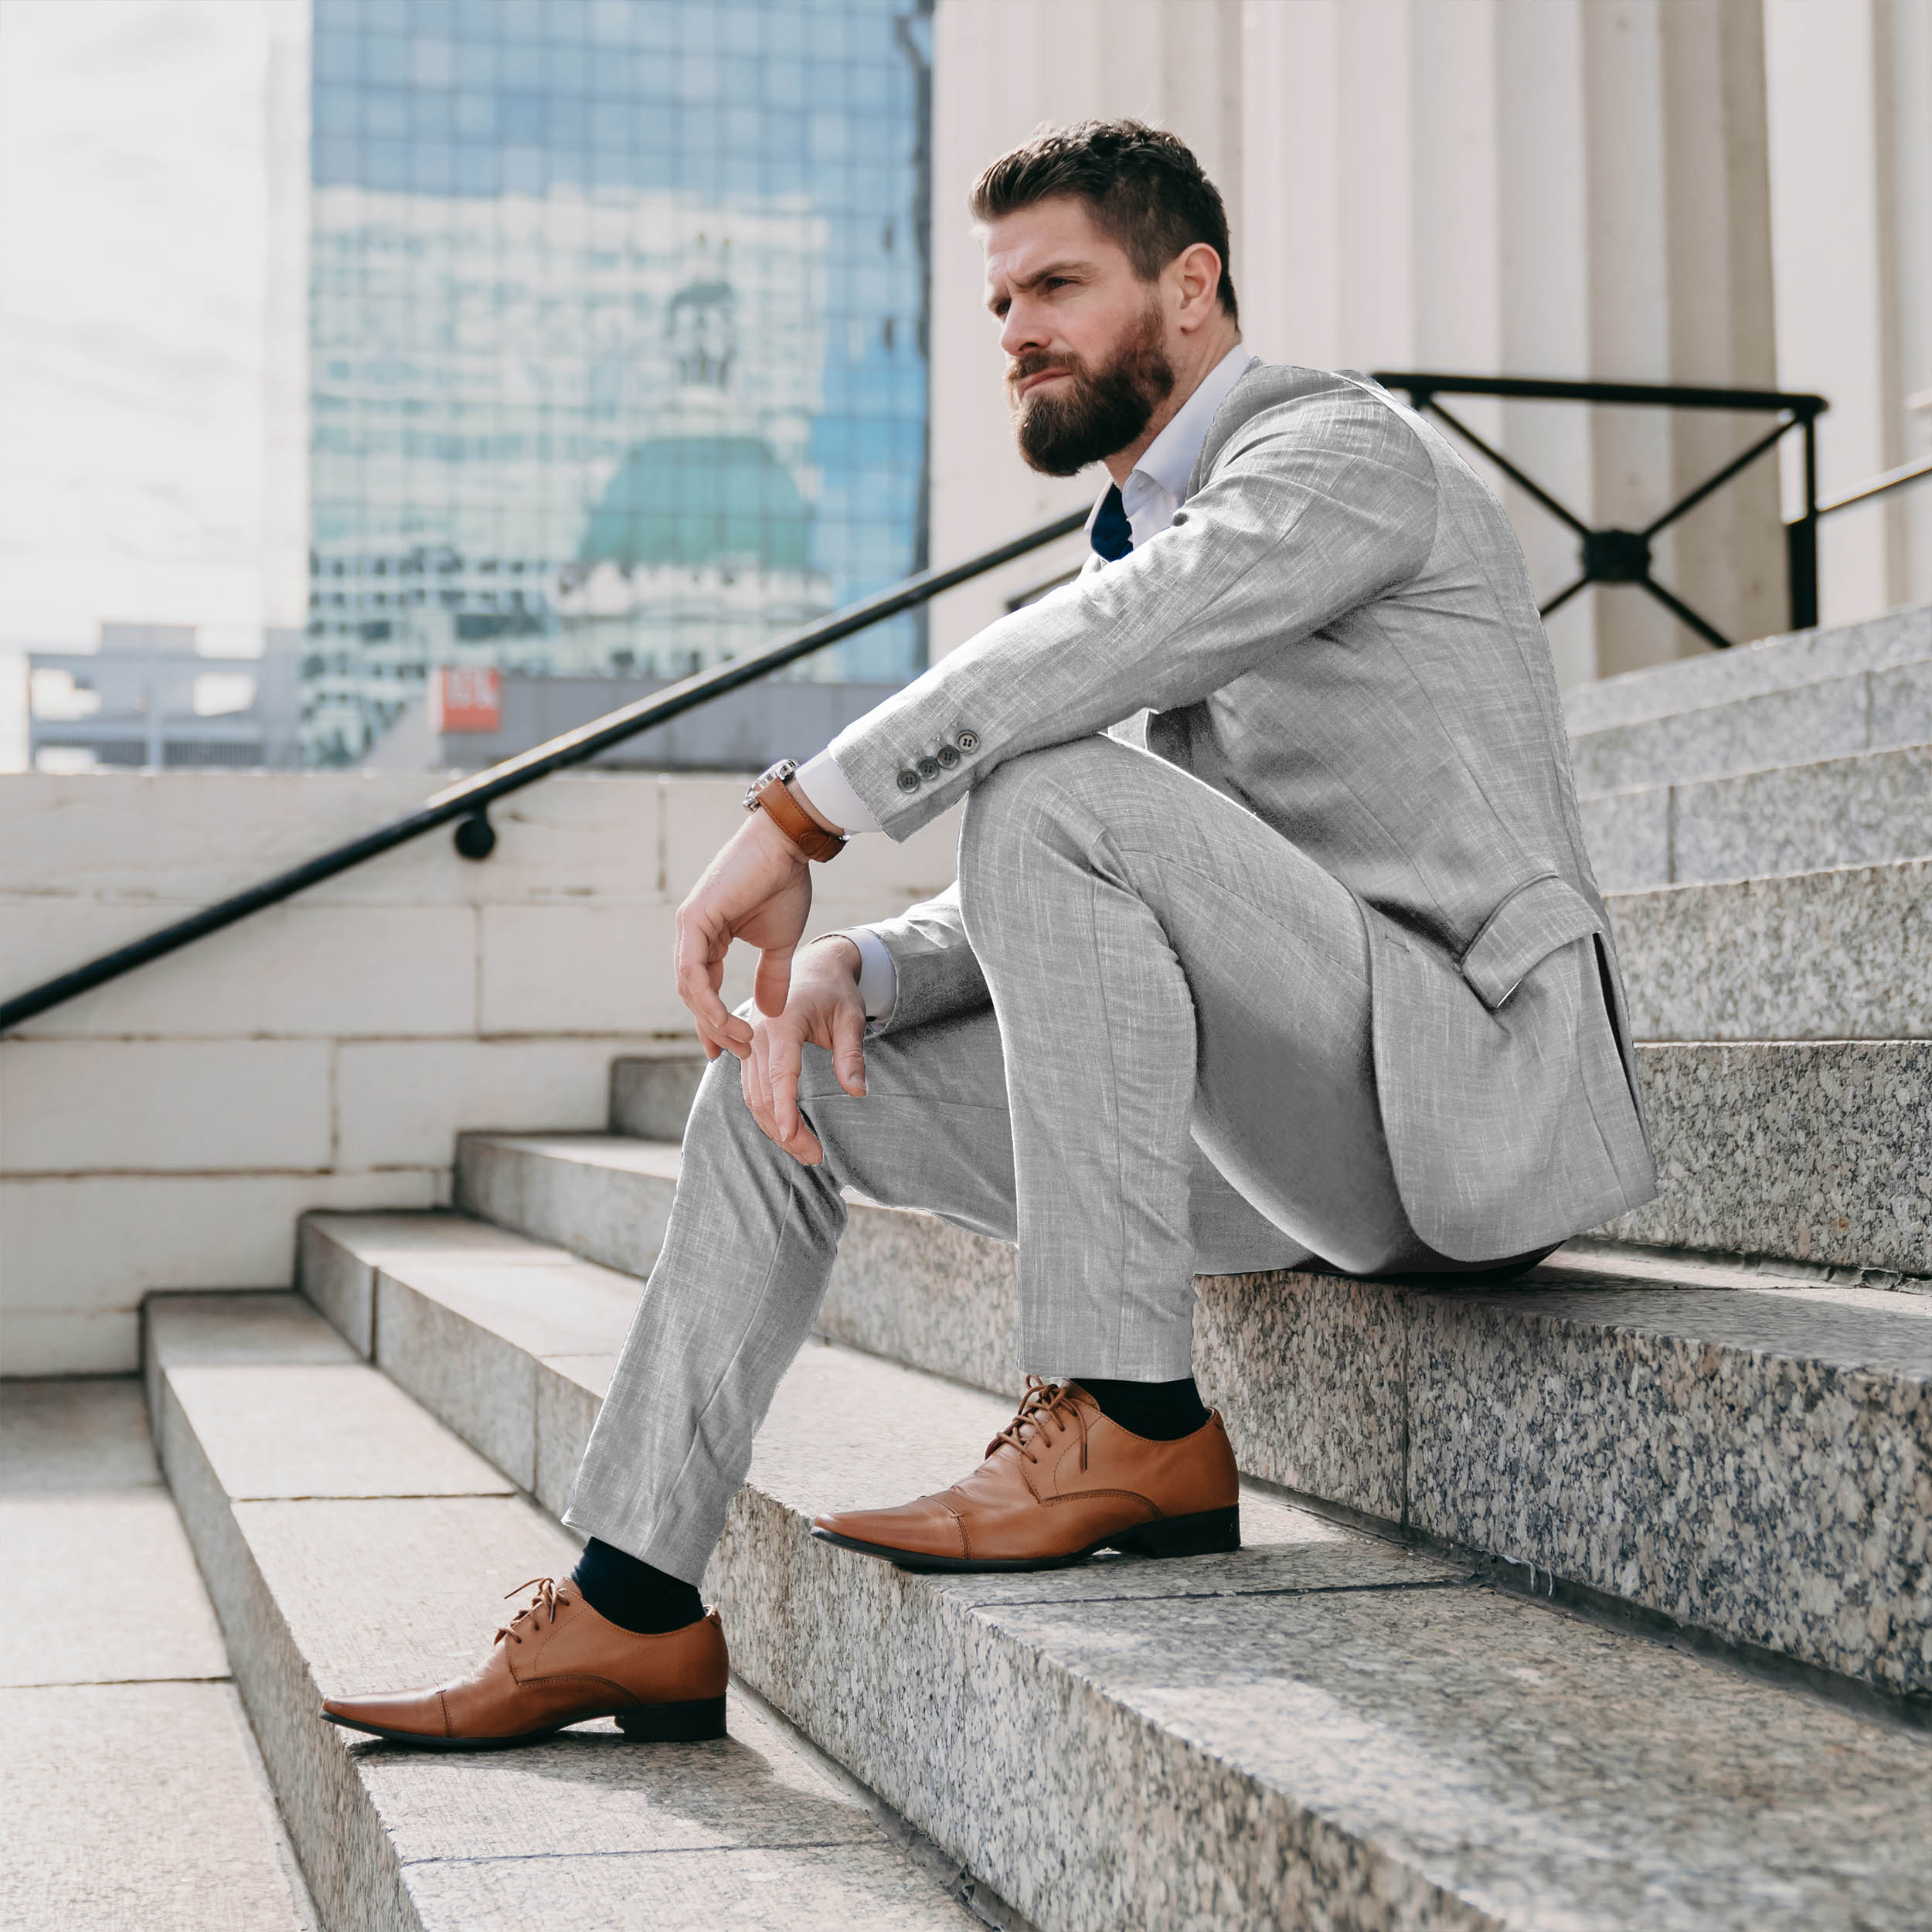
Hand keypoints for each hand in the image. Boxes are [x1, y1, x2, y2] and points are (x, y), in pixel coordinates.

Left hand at [674, 808, 813, 1059]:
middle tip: (740, 1052)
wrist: (787, 847)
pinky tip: (726, 1019)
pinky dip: (707, 1001)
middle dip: (715, 1028)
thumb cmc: (783, 884)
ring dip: (713, 1020)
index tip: (728, 1051)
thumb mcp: (780, 943)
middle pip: (693, 994)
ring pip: (690, 988)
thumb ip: (772, 977)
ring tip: (740, 1040)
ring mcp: (689, 926)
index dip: (713, 1022)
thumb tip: (771, 1012)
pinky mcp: (693, 920)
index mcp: (708, 937)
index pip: (702, 989)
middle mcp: (693, 934)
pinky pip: (692, 972)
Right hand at [741, 936, 868, 1164]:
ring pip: (753, 1095)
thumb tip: (857, 1091)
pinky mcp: (750, 1052)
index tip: (793, 1136)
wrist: (814, 968)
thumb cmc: (835, 992)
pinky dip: (765, 1113)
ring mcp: (750, 1043)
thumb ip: (851, 1054)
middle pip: (763, 1091)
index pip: (781, 1072)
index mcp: (783, 1021)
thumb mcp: (851, 1018)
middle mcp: (758, 1033)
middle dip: (785, 1130)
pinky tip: (785, 1133)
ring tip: (804, 1153)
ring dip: (773, 1128)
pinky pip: (751, 1089)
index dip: (785, 1107)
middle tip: (815, 1157)